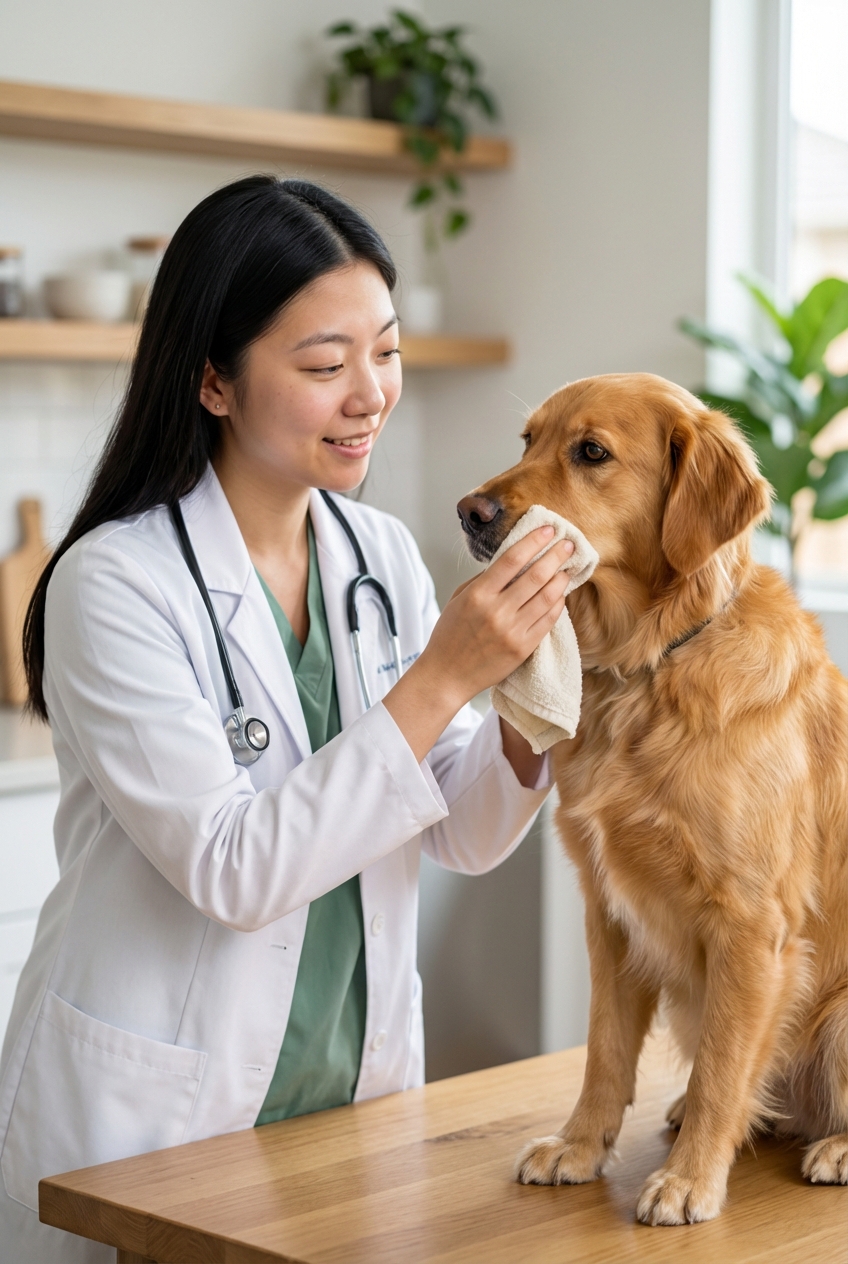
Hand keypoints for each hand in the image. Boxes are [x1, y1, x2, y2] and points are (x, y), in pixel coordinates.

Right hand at [383, 527, 573, 761]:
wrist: (447, 675)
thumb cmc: (450, 635)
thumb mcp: (460, 598)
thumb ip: (485, 579)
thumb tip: (512, 561)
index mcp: (478, 595)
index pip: (512, 559)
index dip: (533, 541)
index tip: (547, 529)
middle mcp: (497, 611)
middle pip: (535, 575)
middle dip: (555, 556)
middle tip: (568, 544)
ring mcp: (512, 631)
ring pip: (547, 597)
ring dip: (561, 578)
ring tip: (567, 567)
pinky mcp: (524, 648)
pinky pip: (548, 620)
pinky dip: (557, 603)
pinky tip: (560, 593)